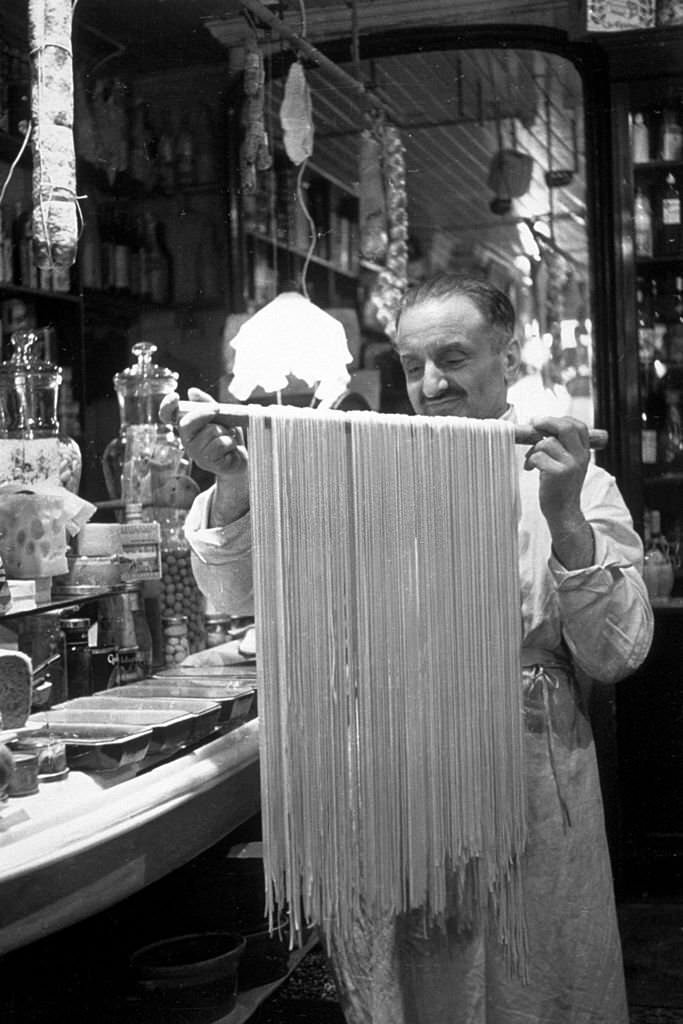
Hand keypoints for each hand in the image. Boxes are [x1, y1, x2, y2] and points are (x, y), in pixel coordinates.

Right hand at [159, 388, 249, 524]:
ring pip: (210, 432)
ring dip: (226, 431)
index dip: (167, 406)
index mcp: (187, 427)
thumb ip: (207, 404)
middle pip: (187, 423)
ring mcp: (196, 454)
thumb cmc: (228, 436)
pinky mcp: (208, 463)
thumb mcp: (221, 416)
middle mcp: (187, 441)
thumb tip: (192, 391)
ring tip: (228, 438)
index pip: (168, 417)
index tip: (175, 397)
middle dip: (205, 413)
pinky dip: (231, 442)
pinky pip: (221, 444)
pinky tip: (231, 449)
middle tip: (217, 409)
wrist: (240, 458)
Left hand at [524, 415, 593, 568]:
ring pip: (546, 442)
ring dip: (533, 449)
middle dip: (546, 422)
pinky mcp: (557, 473)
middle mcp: (581, 457)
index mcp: (584, 453)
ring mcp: (570, 465)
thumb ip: (562, 447)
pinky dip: (529, 461)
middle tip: (533, 424)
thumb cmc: (560, 487)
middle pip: (565, 427)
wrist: (563, 512)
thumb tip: (540, 426)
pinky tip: (530, 469)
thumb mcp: (568, 464)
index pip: (578, 425)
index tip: (543, 422)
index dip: (560, 419)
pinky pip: (538, 456)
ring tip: (531, 461)